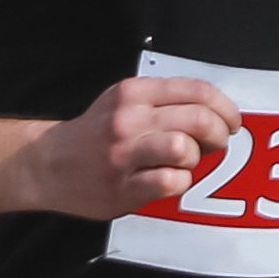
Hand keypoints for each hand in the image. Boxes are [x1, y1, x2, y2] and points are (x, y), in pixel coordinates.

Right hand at [16, 75, 242, 219]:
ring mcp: (124, 154)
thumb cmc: (92, 137)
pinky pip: (170, 181)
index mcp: (133, 93)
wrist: (47, 165)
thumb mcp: (122, 101)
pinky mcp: (122, 186)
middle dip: (219, 134)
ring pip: (184, 148)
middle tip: (217, 144)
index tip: (231, 120)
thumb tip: (213, 111)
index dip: (225, 107)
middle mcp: (129, 120)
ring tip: (188, 162)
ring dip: (196, 158)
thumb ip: (162, 101)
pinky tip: (170, 180)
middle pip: (199, 119)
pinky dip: (180, 182)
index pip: (197, 91)